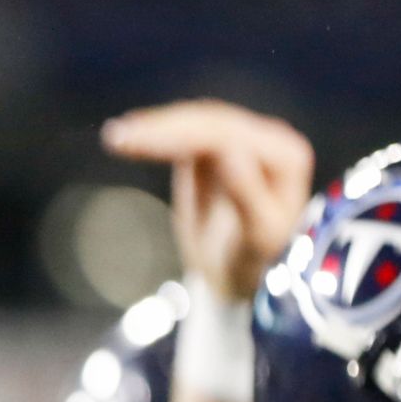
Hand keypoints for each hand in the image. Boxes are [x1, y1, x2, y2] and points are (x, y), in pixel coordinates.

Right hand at [101, 98, 313, 301]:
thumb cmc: (257, 265)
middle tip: (117, 137)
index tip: (139, 141)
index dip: (180, 133)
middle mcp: (266, 140)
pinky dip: (155, 136)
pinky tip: (129, 137)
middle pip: (208, 122)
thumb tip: (230, 152)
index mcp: (284, 156)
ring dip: (154, 127)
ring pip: (192, 122)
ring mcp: (240, 141)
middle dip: (161, 127)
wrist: (240, 279)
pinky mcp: (214, 148)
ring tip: (116, 137)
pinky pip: (182, 134)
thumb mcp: (259, 238)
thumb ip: (249, 196)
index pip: (227, 136)